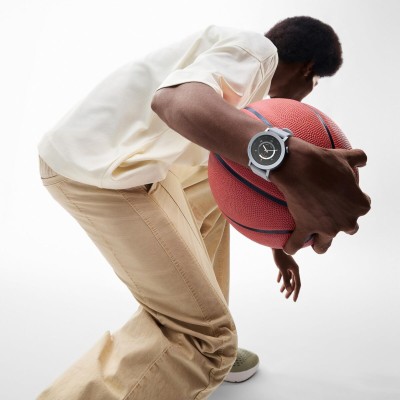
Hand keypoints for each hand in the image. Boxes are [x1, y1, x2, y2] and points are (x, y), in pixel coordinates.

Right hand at [270, 137, 370, 254]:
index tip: (342, 199)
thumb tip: (362, 160)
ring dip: (320, 243)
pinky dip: (292, 246)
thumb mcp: (345, 156)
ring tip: (313, 240)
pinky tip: (289, 247)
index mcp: (359, 204)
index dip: (351, 204)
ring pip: (324, 244)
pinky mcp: (305, 228)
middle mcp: (346, 220)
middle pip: (348, 229)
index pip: (361, 208)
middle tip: (329, 214)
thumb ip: (358, 158)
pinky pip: (296, 244)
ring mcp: (326, 227)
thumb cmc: (323, 161)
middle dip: (340, 224)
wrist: (299, 166)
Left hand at [272, 249, 300, 301]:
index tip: (294, 300)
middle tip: (286, 298)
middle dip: (290, 290)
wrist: (276, 245)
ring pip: (288, 278)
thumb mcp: (282, 269)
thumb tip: (289, 290)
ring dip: (285, 285)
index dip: (296, 293)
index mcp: (296, 270)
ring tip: (280, 291)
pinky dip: (281, 277)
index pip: (297, 284)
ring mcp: (289, 265)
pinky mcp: (284, 263)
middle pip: (293, 282)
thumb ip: (286, 279)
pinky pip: (284, 273)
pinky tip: (277, 281)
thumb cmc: (279, 256)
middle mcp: (294, 268)